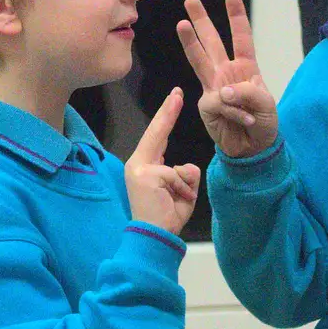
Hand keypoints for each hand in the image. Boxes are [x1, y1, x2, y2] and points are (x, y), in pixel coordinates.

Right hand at [124, 88, 201, 235]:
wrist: (153, 237)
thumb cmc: (166, 217)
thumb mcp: (183, 192)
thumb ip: (187, 175)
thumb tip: (189, 166)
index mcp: (145, 166)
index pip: (158, 137)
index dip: (167, 117)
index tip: (175, 98)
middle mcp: (138, 163)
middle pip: (158, 133)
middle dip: (169, 112)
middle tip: (178, 92)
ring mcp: (140, 168)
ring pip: (180, 167)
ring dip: (186, 188)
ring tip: (175, 202)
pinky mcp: (147, 175)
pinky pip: (179, 176)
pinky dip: (184, 191)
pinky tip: (173, 202)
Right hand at [176, 0, 278, 158]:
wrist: (253, 149)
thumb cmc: (263, 123)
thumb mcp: (266, 105)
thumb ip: (247, 93)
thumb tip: (222, 91)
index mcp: (246, 68)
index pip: (241, 39)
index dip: (237, 19)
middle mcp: (227, 73)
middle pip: (213, 42)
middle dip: (202, 21)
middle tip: (190, 0)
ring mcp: (214, 87)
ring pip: (199, 59)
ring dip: (191, 41)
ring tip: (181, 23)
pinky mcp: (206, 104)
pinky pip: (217, 101)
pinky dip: (233, 110)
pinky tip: (242, 119)